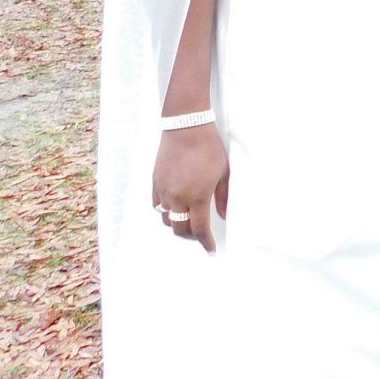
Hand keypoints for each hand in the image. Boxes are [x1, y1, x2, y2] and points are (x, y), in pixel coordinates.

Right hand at [151, 124, 228, 252]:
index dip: (205, 243)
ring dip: (177, 225)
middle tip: (201, 237)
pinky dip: (165, 212)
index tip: (211, 250)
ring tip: (188, 222)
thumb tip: (224, 216)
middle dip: (191, 237)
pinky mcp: (155, 182)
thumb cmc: (210, 148)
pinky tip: (175, 209)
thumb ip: (223, 197)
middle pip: (180, 229)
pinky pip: (157, 206)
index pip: (199, 230)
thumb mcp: (224, 173)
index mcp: (197, 196)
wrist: (186, 128)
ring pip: (166, 220)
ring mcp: (163, 190)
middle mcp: (177, 197)